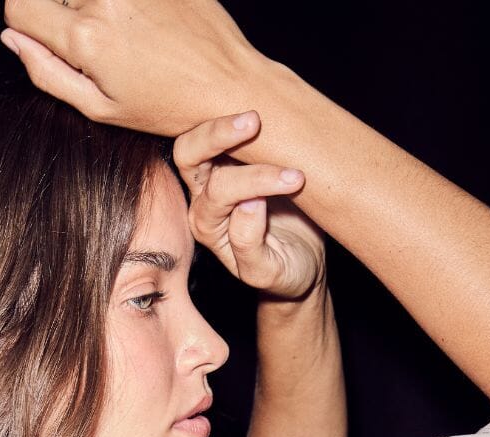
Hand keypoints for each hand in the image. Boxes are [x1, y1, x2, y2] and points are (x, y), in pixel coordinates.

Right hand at [0, 0, 269, 135]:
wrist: (229, 82)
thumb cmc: (167, 105)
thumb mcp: (101, 108)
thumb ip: (47, 72)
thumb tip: (12, 38)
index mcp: (86, 38)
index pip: (19, 7)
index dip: (24, 22)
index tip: (42, 36)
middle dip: (64, 12)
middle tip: (98, 41)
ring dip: (93, 3)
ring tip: (127, 30)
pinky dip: (125, 3)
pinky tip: (145, 21)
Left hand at [176, 112, 325, 299]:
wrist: (300, 262)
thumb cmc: (283, 270)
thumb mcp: (268, 272)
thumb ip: (250, 246)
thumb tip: (249, 202)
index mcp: (207, 225)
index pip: (219, 191)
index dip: (255, 181)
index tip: (294, 180)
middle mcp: (204, 196)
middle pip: (189, 155)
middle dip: (218, 135)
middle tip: (254, 122)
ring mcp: (217, 173)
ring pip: (202, 137)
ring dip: (226, 121)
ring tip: (260, 116)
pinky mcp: (237, 157)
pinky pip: (228, 132)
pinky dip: (240, 118)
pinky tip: (265, 110)